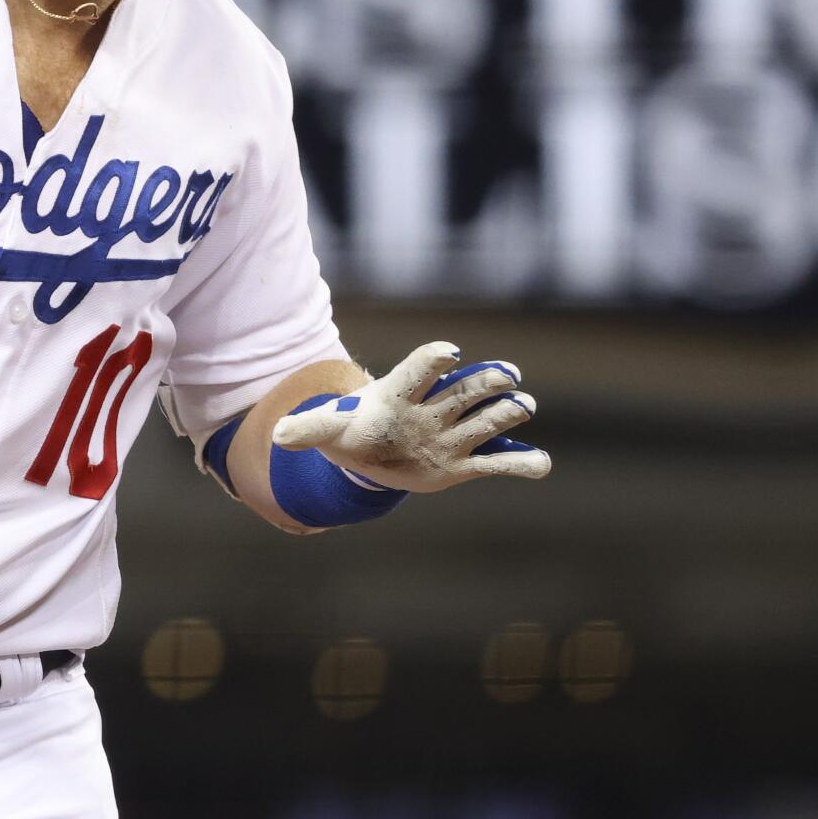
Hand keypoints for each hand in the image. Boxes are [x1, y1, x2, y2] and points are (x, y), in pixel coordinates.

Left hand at [270, 341, 550, 493]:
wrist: (369, 454)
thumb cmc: (351, 431)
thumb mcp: (327, 430)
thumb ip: (307, 429)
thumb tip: (278, 436)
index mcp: (399, 395)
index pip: (419, 368)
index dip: (434, 359)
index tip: (450, 353)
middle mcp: (433, 410)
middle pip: (463, 391)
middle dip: (486, 382)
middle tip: (509, 377)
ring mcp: (451, 436)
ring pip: (485, 421)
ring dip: (506, 414)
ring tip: (524, 409)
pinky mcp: (463, 465)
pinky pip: (496, 464)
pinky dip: (519, 463)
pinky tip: (539, 463)